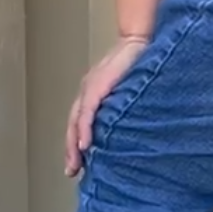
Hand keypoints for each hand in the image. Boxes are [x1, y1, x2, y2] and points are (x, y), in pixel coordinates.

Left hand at [65, 36, 149, 176]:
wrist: (141, 39)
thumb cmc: (140, 63)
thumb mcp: (129, 90)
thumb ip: (123, 106)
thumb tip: (129, 129)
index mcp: (93, 92)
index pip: (80, 122)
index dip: (77, 143)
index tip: (78, 164)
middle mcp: (87, 91)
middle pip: (73, 125)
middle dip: (71, 150)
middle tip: (72, 171)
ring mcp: (90, 87)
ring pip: (76, 122)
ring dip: (74, 145)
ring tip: (75, 164)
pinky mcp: (97, 86)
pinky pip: (87, 113)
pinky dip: (85, 130)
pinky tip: (85, 146)